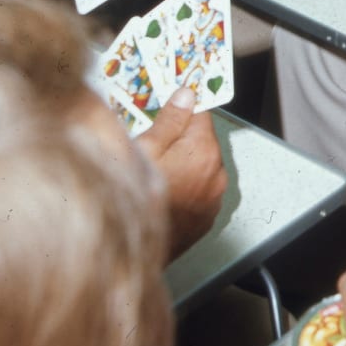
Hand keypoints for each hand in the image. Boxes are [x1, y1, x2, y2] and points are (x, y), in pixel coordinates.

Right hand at [137, 85, 227, 258]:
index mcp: (204, 151)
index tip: (171, 108)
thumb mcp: (144, 149)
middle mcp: (216, 174)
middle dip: (180, 140)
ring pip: (200, 167)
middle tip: (153, 148)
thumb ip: (170, 119)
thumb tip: (185, 95)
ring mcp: (213, 199)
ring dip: (184, 165)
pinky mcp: (206, 219)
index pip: (201, 114)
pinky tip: (165, 194)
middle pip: (201, 141)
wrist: (129, 249)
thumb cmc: (134, 199)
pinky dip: (187, 188)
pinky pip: (199, 192)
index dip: (182, 109)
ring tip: (156, 175)